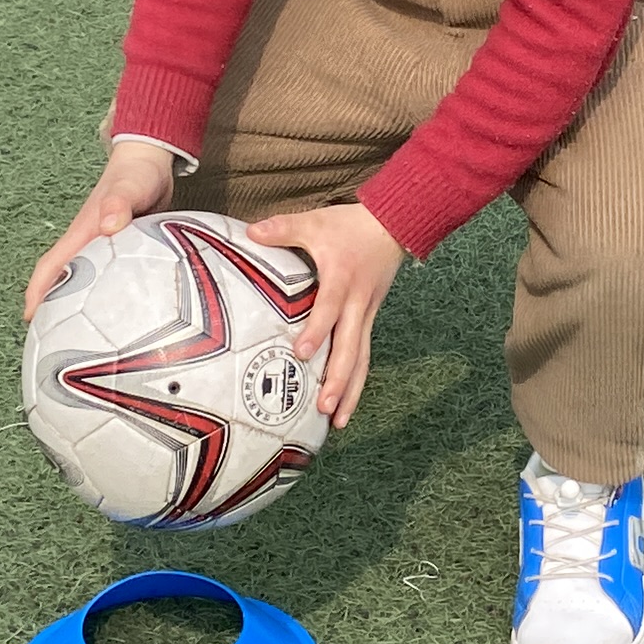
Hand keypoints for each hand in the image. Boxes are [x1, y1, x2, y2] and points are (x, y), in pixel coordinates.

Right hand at [23, 138, 178, 322]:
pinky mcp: (120, 250)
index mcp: (83, 232)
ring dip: (77, 305)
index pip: (52, 265)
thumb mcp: (129, 186)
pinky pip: (107, 278)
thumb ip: (119, 203)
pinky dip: (104, 296)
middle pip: (63, 280)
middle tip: (53, 339)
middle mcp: (88, 243)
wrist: (148, 160)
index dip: (38, 291)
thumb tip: (109, 225)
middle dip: (52, 308)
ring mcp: (102, 247)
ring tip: (82, 337)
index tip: (30, 318)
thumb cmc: (136, 173)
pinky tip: (118, 314)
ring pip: (84, 282)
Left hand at [243, 201, 400, 427]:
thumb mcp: (315, 222)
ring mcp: (366, 315)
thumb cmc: (350, 227)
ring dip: (350, 391)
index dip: (317, 331)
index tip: (301, 353)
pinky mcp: (368, 321)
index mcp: (342, 280)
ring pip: (362, 359)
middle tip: (324, 407)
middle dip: (338, 379)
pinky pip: (364, 355)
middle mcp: (357, 304)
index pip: (329, 310)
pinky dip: (355, 382)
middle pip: (351, 348)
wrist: (392, 226)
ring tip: (338, 421)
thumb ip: (283, 229)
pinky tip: (345, 404)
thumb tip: (251, 232)